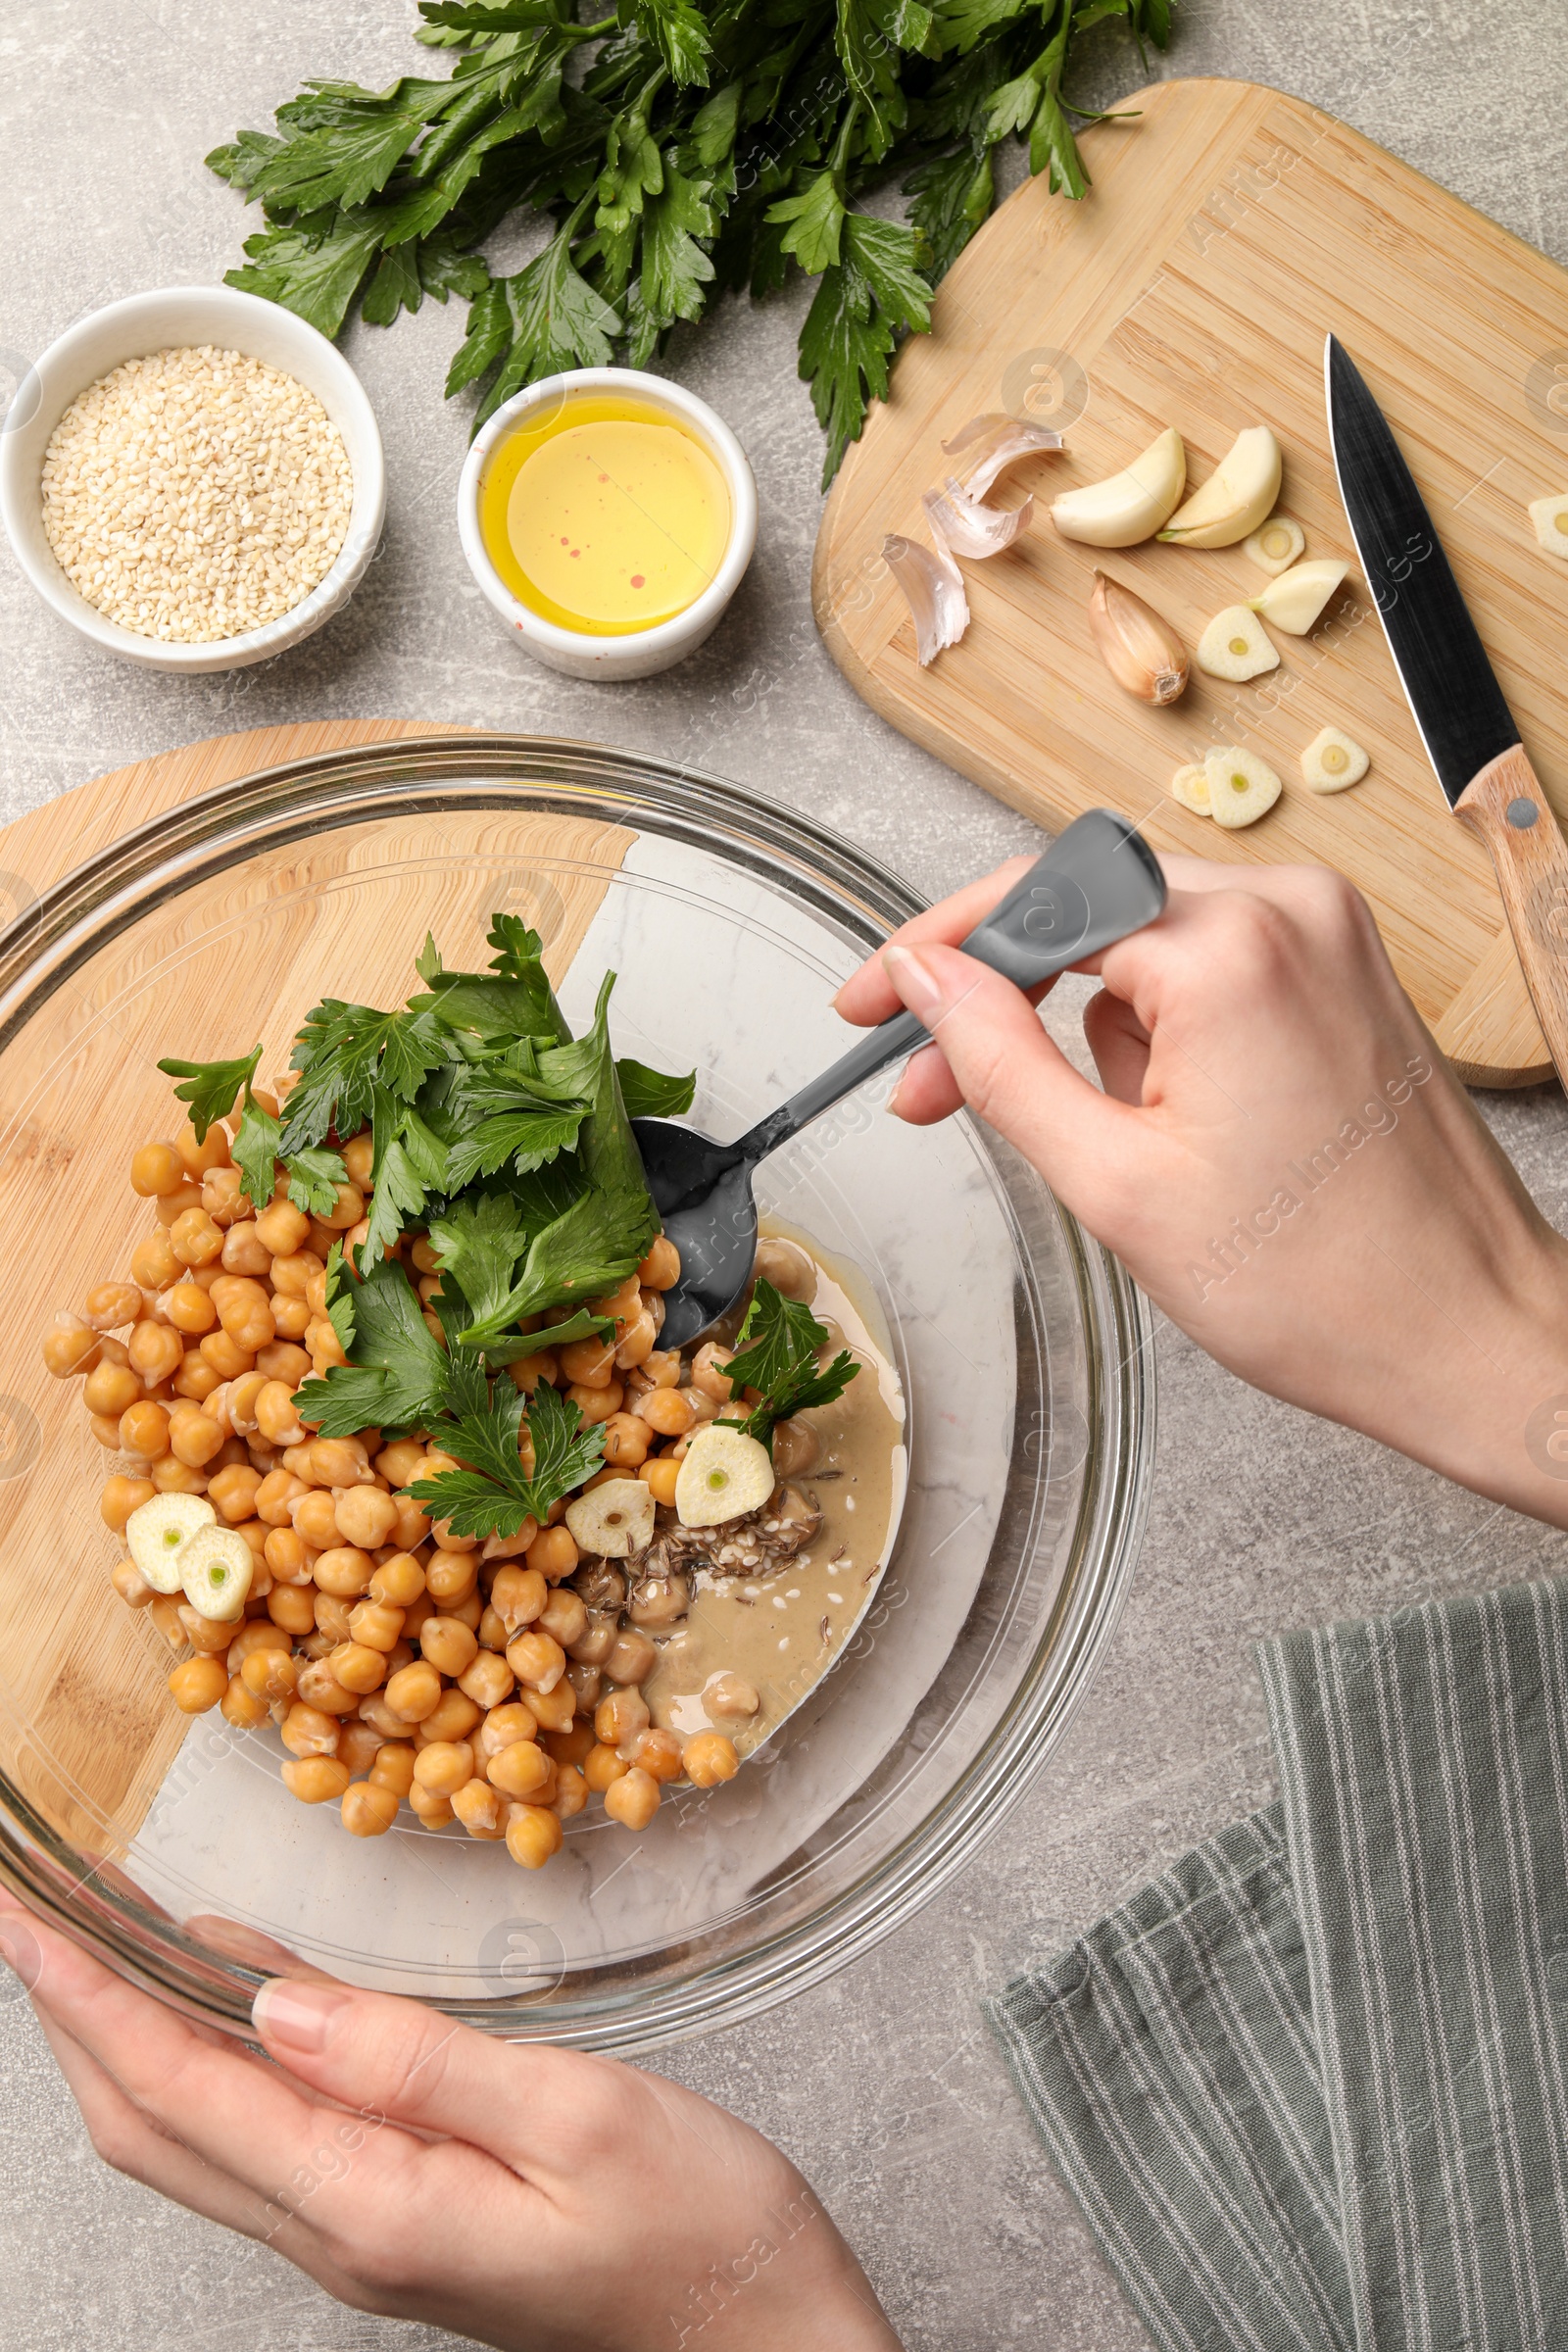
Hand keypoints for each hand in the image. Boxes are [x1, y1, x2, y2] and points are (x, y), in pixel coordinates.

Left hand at [0, 1894, 899, 2351]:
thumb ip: (420, 2061)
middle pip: (155, 2122)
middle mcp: (342, 2231)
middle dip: (74, 2011)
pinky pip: (266, 2128)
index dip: (91, 1997)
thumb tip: (275, 2006)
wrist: (760, 2336)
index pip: (185, 2089)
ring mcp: (363, 2233)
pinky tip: (225, 1982)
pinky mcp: (397, 2218)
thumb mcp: (579, 2117)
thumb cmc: (698, 2229)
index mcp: (375, 2205)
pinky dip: (215, 2049)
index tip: (26, 1918)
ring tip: (92, 1929)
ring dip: (127, 2030)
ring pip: (196, 2132)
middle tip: (27, 1907)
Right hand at [835, 854, 1567, 1525]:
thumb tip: (927, 979)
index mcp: (1230, 949)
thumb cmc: (1323, 1286)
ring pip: (1142, 943)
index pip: (1034, 897)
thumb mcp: (1114, 1182)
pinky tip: (1171, 1129)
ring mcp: (1327, 933)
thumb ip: (999, 1062)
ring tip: (1116, 1151)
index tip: (872, 1006)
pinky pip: (1207, 966)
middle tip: (932, 1088)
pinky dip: (1159, 1035)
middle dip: (1004, 998)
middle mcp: (1289, 909)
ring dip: (1092, 1034)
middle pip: (1084, 908)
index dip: (935, 950)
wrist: (1469, 1334)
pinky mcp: (1344, 969)